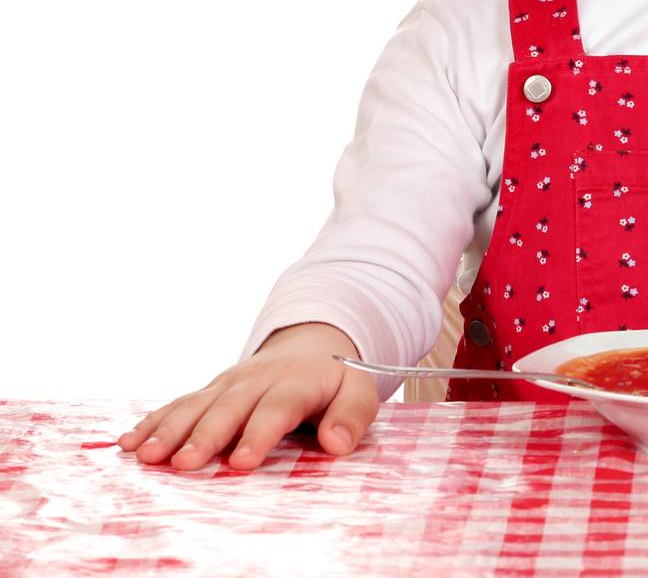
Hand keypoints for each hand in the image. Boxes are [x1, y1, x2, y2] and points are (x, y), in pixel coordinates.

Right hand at [117, 322, 377, 471]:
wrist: (310, 344)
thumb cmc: (334, 379)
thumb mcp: (358, 390)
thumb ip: (352, 416)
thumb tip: (337, 443)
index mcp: (295, 382)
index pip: (277, 408)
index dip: (259, 434)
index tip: (242, 461)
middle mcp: (256, 381)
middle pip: (228, 408)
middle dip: (205, 435)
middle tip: (183, 463)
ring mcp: (227, 384)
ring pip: (195, 405)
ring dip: (169, 430)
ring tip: (145, 456)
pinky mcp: (209, 391)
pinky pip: (178, 404)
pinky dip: (152, 422)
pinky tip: (128, 443)